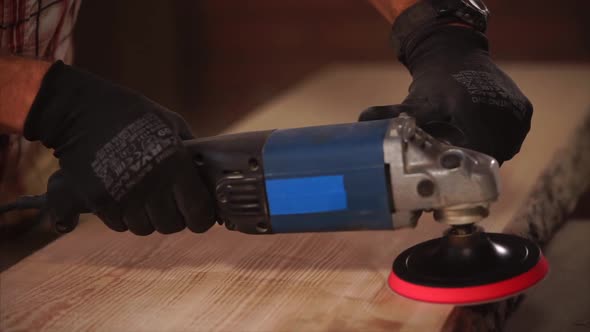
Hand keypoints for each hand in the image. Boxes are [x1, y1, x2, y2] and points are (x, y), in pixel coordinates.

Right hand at [26, 61, 213, 234]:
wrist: (80, 112)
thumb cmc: (132, 115)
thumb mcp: (171, 124)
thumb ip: (191, 153)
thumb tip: (207, 178)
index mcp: (175, 164)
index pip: (199, 213)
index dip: (201, 218)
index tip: (199, 214)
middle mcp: (152, 185)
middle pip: (171, 226)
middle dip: (173, 217)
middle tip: (167, 201)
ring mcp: (124, 197)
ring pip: (145, 228)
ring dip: (146, 217)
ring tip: (142, 194)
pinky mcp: (100, 203)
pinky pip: (119, 224)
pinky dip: (122, 216)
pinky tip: (121, 194)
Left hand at [359, 26, 532, 163]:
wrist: (456, 52)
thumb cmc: (433, 83)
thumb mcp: (413, 103)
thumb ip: (390, 116)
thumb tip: (362, 121)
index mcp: (474, 114)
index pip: (474, 159)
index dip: (460, 171)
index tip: (448, 175)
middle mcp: (502, 115)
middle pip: (489, 158)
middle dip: (470, 164)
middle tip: (453, 166)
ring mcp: (517, 114)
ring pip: (502, 150)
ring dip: (484, 154)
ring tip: (464, 150)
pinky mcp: (524, 111)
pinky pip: (511, 139)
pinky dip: (496, 141)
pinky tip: (478, 135)